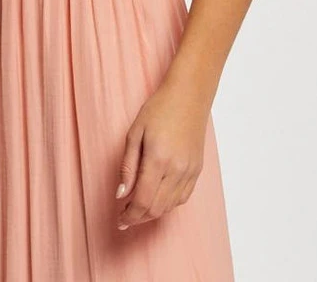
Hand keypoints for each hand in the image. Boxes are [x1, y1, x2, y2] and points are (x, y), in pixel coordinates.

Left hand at [114, 79, 208, 229]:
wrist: (188, 96)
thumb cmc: (158, 109)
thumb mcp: (134, 133)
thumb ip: (127, 167)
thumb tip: (120, 195)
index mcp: (158, 159)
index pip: (142, 200)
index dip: (129, 215)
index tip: (119, 220)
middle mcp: (176, 169)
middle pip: (156, 208)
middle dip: (138, 217)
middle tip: (125, 216)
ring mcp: (189, 171)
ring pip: (170, 206)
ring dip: (152, 212)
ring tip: (138, 208)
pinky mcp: (197, 170)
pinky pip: (183, 197)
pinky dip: (168, 204)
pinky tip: (157, 198)